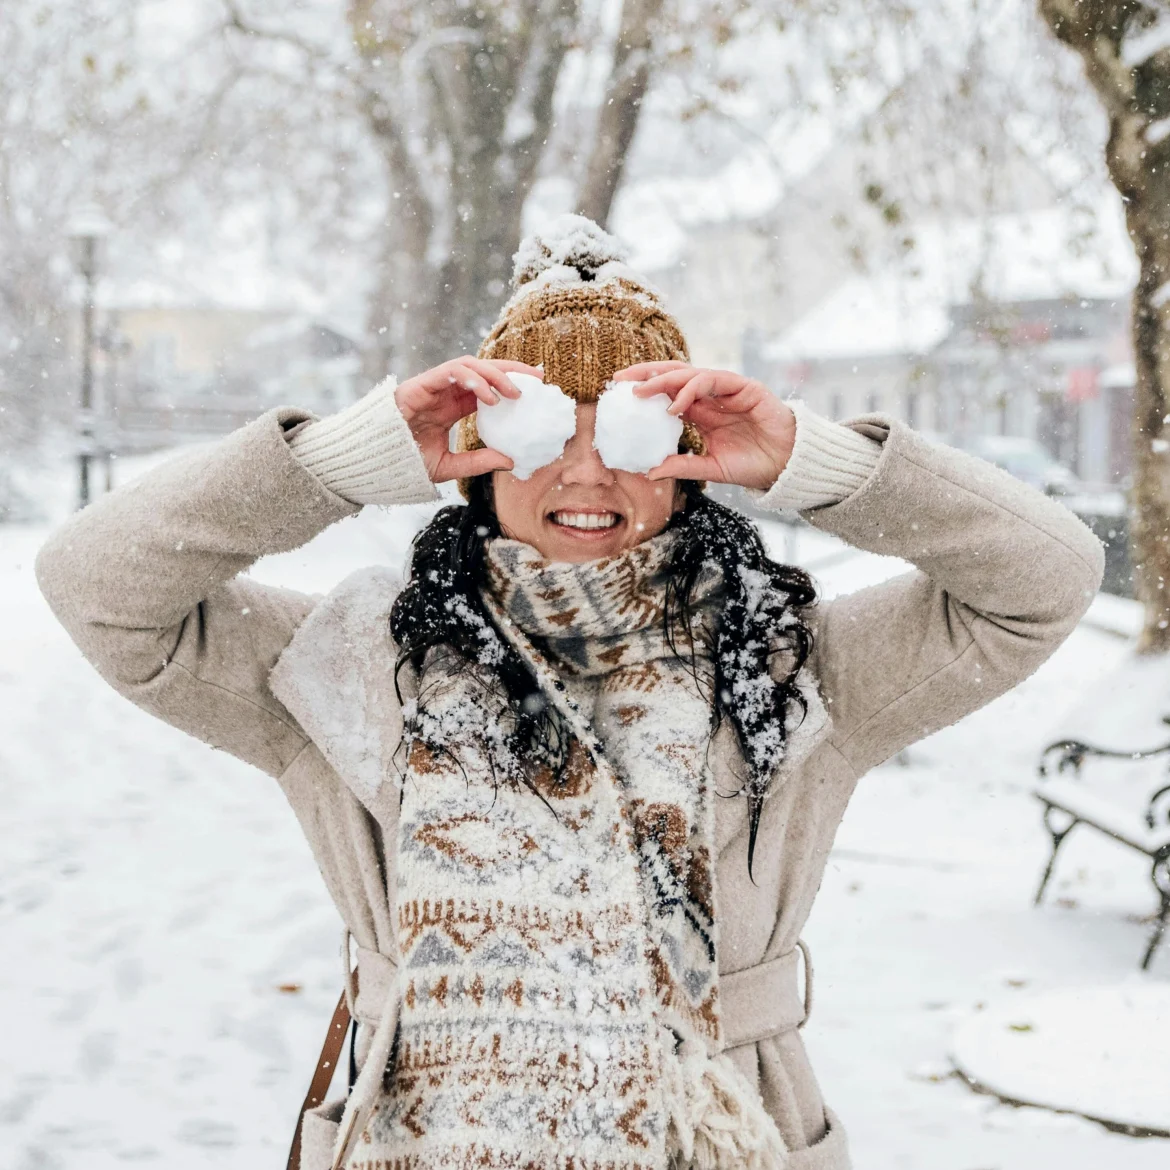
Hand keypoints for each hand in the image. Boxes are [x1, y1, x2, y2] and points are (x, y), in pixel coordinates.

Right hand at [395, 357, 540, 482]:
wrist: (373, 461)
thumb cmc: (404, 462)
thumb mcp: (447, 466)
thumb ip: (476, 462)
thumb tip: (510, 461)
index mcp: (452, 407)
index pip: (487, 388)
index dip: (511, 383)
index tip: (537, 388)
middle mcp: (444, 392)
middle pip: (483, 370)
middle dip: (511, 370)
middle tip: (537, 380)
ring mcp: (432, 385)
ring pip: (470, 365)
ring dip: (495, 374)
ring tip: (514, 393)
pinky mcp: (421, 383)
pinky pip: (451, 371)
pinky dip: (473, 379)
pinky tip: (489, 396)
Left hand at [611, 362, 795, 490]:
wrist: (787, 465)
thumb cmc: (752, 465)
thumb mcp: (710, 468)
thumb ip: (682, 466)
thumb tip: (648, 471)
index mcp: (701, 412)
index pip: (666, 393)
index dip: (644, 390)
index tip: (617, 394)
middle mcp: (711, 396)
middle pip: (673, 375)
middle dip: (645, 374)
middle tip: (619, 380)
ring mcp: (727, 389)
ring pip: (688, 373)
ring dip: (662, 380)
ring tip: (641, 392)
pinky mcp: (744, 387)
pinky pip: (712, 380)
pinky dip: (690, 389)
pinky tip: (674, 406)